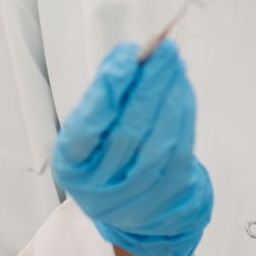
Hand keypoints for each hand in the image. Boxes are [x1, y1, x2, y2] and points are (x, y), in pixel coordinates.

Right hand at [52, 40, 212, 255]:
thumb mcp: (93, 127)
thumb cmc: (106, 152)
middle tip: (163, 51)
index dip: (106, 93)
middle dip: (148, 86)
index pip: (85, 129)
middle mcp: (100, 188)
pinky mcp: (168, 196)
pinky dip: (183, 114)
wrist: (134, 204)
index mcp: (72, 166)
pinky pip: (181, 150)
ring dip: (170, 96)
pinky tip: (181, 89)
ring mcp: (136, 197)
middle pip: (128, 132)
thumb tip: (129, 56)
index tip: (127, 59)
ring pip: (159, 141)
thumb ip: (105, 93)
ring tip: (174, 64)